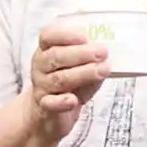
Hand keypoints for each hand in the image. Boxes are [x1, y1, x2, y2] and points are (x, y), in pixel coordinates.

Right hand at [25, 20, 110, 142]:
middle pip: (56, 56)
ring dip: (83, 73)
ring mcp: (42, 86)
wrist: (53, 111)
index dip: (66, 35)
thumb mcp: (78, 65)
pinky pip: (51, 103)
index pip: (48, 36)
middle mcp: (41, 66)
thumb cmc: (69, 81)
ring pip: (59, 78)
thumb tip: (105, 54)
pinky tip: (72, 100)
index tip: (85, 37)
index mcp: (46, 49)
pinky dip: (62, 102)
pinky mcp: (46, 106)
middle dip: (81, 53)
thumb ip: (89, 57)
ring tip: (102, 70)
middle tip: (102, 52)